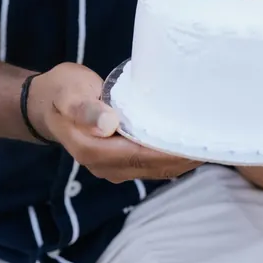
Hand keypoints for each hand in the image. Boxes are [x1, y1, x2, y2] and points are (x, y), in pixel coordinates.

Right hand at [26, 62, 200, 181]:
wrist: (46, 103)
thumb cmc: (61, 93)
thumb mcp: (69, 93)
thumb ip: (86, 109)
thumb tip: (108, 124)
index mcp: (94, 151)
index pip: (142, 156)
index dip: (170, 152)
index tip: (198, 143)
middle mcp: (105, 166)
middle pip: (153, 167)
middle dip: (184, 158)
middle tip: (215, 142)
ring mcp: (112, 167)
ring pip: (154, 169)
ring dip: (180, 160)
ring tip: (208, 143)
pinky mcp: (119, 160)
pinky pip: (149, 164)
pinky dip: (170, 157)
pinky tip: (187, 144)